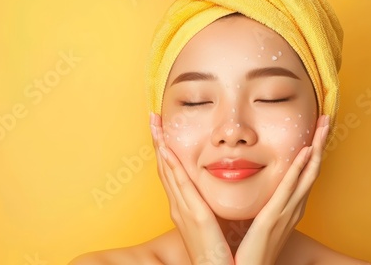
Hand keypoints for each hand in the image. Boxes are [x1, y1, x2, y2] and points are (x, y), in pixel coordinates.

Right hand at [150, 112, 234, 264]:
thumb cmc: (218, 252)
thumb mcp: (212, 223)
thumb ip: (210, 206)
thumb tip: (214, 191)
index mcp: (184, 207)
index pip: (172, 172)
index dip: (165, 150)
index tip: (162, 130)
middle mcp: (179, 206)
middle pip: (164, 167)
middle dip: (158, 142)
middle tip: (152, 118)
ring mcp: (183, 210)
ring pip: (168, 171)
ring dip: (160, 146)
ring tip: (155, 125)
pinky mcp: (194, 215)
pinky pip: (181, 186)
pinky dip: (171, 166)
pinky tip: (166, 150)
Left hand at [234, 115, 329, 264]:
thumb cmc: (256, 247)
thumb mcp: (265, 220)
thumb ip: (268, 204)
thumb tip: (264, 190)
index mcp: (291, 206)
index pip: (306, 174)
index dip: (314, 152)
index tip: (316, 131)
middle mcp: (295, 207)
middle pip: (313, 169)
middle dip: (321, 144)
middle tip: (326, 120)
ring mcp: (288, 211)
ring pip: (308, 174)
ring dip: (316, 148)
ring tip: (323, 127)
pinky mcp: (275, 216)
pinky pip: (289, 188)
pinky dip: (299, 169)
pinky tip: (305, 152)